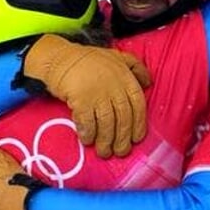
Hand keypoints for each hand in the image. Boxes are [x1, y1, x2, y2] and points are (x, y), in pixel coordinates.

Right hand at [21, 34, 150, 157]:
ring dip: (106, 141)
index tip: (137, 139)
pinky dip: (88, 134)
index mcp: (125, 78)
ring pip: (107, 123)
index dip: (139, 124)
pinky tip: (87, 141)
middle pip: (123, 118)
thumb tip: (149, 83)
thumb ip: (135, 67)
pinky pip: (88, 122)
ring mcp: (98, 93)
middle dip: (122, 139)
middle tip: (120, 152)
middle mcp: (114, 86)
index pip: (138, 105)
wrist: (60, 58)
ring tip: (104, 152)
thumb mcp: (117, 57)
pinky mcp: (81, 100)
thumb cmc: (89, 59)